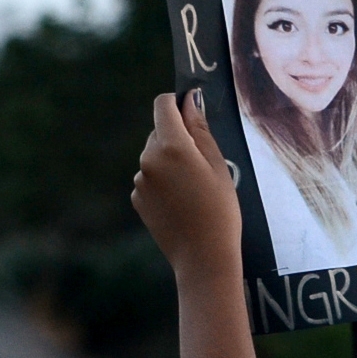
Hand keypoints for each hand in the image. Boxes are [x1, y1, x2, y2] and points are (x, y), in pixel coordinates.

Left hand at [131, 90, 241, 278]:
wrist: (203, 256)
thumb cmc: (220, 209)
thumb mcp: (218, 165)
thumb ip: (200, 130)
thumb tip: (189, 101)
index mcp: (171, 146)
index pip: (163, 105)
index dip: (177, 103)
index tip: (191, 111)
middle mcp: (148, 159)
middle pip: (159, 131)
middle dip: (177, 137)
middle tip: (203, 164)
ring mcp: (139, 180)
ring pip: (154, 156)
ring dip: (170, 161)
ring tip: (194, 189)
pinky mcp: (137, 198)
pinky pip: (150, 178)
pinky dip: (163, 182)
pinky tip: (182, 202)